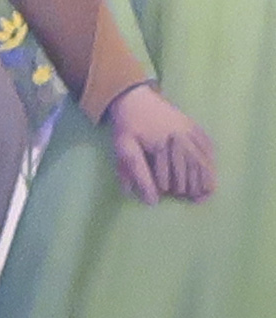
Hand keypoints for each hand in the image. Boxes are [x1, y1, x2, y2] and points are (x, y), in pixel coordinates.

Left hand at [108, 83, 214, 204]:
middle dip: (193, 185)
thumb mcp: (124, 150)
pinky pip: (206, 145)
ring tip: (206, 193)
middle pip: (190, 166)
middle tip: (195, 200)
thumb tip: (150, 199)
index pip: (167, 173)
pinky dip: (210, 160)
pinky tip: (211, 172)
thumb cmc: (127, 127)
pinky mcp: (193, 126)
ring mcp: (189, 130)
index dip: (168, 187)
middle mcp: (179, 137)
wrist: (136, 98)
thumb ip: (135, 173)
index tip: (168, 197)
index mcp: (160, 143)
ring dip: (205, 177)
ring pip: (201, 158)